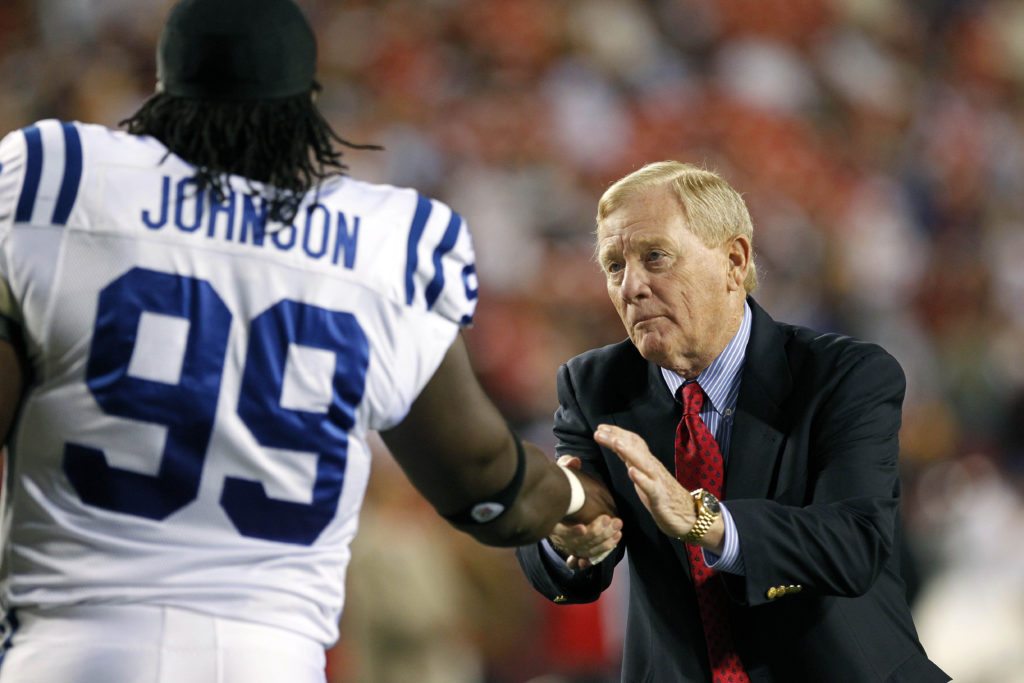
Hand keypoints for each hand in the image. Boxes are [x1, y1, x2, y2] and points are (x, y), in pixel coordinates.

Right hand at [554, 455, 621, 567]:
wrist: (560, 498)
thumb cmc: (563, 483)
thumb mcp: (562, 472)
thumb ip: (567, 464)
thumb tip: (574, 461)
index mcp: (551, 517)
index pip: (558, 531)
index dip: (570, 532)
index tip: (583, 527)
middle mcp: (559, 534)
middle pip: (578, 542)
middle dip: (597, 532)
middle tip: (612, 521)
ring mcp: (569, 544)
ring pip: (587, 549)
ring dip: (605, 539)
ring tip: (617, 527)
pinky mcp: (580, 548)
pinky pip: (593, 553)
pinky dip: (606, 547)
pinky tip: (616, 538)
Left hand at [594, 424, 696, 539]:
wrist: (690, 515)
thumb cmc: (664, 496)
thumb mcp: (643, 475)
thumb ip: (633, 461)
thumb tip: (618, 446)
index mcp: (647, 463)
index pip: (632, 443)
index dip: (616, 434)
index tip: (600, 428)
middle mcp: (652, 468)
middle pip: (635, 448)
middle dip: (616, 438)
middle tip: (599, 431)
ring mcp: (657, 481)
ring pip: (643, 463)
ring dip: (629, 452)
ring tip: (616, 443)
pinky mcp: (660, 497)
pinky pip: (650, 487)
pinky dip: (641, 478)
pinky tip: (632, 472)